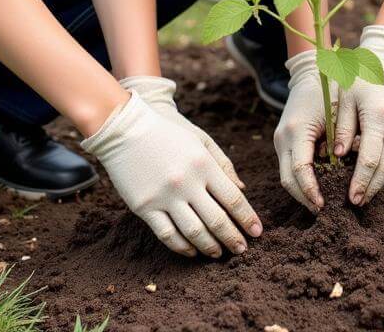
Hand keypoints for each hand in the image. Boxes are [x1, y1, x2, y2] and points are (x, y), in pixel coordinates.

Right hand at [81, 91, 261, 257]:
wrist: (126, 128)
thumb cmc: (168, 132)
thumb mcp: (200, 140)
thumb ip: (223, 164)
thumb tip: (242, 189)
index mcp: (204, 164)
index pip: (232, 198)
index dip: (247, 218)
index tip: (258, 232)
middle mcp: (187, 182)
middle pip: (216, 219)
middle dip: (233, 238)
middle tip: (243, 250)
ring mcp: (165, 196)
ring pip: (194, 232)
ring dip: (210, 247)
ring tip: (220, 254)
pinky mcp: (144, 207)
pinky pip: (167, 234)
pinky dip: (183, 247)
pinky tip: (193, 251)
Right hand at [273, 51, 334, 211]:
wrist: (310, 74)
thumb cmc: (330, 92)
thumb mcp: (338, 116)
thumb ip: (342, 142)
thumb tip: (349, 171)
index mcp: (297, 130)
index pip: (300, 171)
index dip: (311, 191)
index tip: (324, 205)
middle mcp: (283, 137)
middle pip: (287, 180)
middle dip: (303, 197)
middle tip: (320, 209)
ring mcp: (279, 139)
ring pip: (284, 176)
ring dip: (300, 191)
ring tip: (318, 202)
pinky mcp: (281, 139)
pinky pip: (287, 166)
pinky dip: (298, 180)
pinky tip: (313, 187)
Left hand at [333, 25, 383, 205]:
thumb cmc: (360, 75)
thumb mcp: (346, 97)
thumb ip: (342, 127)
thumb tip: (337, 156)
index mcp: (378, 117)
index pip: (369, 159)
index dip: (360, 182)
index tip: (350, 198)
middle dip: (371, 188)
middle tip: (357, 204)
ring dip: (379, 181)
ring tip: (363, 194)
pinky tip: (371, 175)